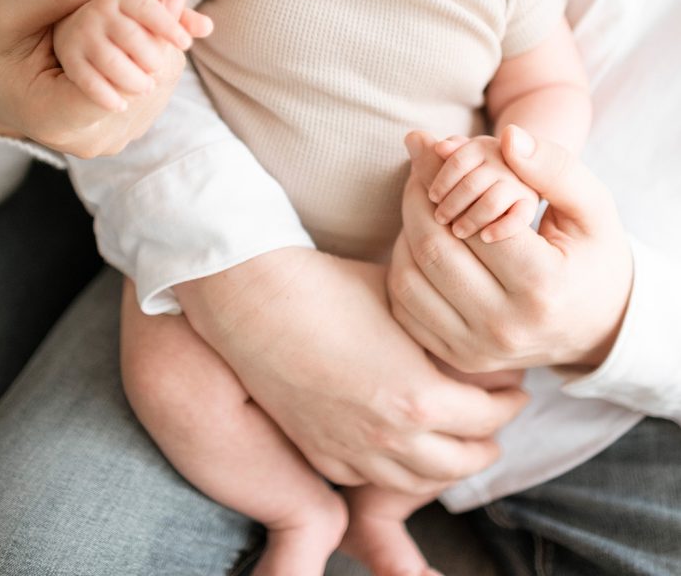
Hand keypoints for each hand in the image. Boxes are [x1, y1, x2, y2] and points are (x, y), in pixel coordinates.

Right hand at [0, 0, 208, 156]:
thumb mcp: (15, 10)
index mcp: (54, 116)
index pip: (127, 79)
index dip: (154, 34)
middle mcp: (88, 138)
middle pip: (151, 81)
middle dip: (164, 32)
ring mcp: (107, 139)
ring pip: (160, 86)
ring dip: (164, 42)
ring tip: (164, 3)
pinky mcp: (120, 130)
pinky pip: (155, 91)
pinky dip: (157, 54)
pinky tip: (152, 32)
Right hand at [175, 249, 526, 493]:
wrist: (257, 303)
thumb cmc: (330, 288)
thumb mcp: (402, 304)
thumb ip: (440, 335)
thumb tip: (471, 341)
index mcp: (421, 398)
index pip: (489, 417)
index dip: (509, 402)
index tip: (514, 389)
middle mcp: (390, 438)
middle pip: (462, 463)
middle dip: (487, 443)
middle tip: (494, 422)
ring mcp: (351, 452)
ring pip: (418, 482)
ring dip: (445, 465)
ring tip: (453, 441)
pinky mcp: (319, 453)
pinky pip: (370, 480)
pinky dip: (396, 470)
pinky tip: (398, 446)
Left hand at [387, 127, 632, 372]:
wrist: (597, 326)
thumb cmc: (592, 256)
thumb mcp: (593, 208)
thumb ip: (555, 167)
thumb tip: (509, 137)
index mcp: (543, 287)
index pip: (472, 220)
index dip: (440, 175)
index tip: (428, 146)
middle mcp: (506, 327)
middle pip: (433, 248)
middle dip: (415, 196)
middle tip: (417, 166)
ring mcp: (477, 349)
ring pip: (409, 277)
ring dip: (404, 229)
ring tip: (420, 201)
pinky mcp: (456, 358)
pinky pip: (404, 306)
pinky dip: (402, 265)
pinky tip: (420, 240)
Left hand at [429, 134, 538, 241]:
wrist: (519, 169)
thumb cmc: (477, 165)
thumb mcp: (462, 154)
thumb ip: (448, 150)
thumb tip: (433, 145)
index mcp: (481, 147)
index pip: (458, 161)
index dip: (442, 181)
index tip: (432, 197)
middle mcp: (502, 162)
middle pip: (472, 184)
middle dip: (452, 204)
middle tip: (439, 218)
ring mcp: (518, 183)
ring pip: (492, 202)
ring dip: (471, 219)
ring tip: (457, 231)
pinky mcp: (530, 203)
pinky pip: (519, 218)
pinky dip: (501, 229)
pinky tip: (485, 238)